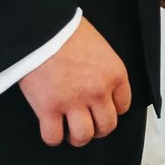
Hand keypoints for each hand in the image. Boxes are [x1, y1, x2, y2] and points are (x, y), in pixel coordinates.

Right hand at [17, 18, 131, 146]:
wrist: (41, 28)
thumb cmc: (68, 31)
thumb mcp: (99, 47)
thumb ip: (103, 70)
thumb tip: (97, 84)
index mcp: (115, 74)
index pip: (123, 106)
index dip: (111, 110)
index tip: (100, 109)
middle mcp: (98, 92)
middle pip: (107, 126)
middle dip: (97, 129)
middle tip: (86, 123)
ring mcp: (73, 102)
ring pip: (83, 136)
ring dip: (77, 137)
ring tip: (69, 129)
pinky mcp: (48, 108)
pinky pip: (53, 137)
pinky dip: (52, 137)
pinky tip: (50, 127)